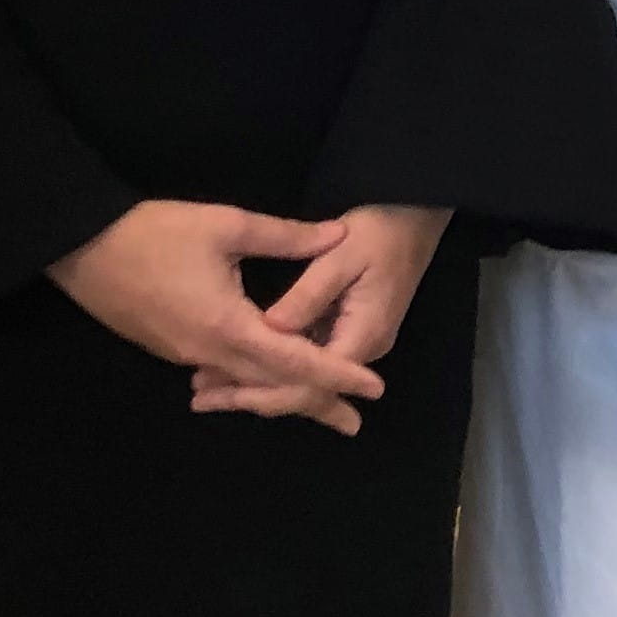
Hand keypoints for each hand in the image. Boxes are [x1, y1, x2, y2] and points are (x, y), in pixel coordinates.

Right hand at [47, 200, 385, 411]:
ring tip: (316, 408)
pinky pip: (223, 375)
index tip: (372, 390)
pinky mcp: (170, 348)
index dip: (337, 375)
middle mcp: (210, 353)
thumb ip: (286, 237)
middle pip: (273, 387)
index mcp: (230, 327)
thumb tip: (338, 236)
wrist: (80, 247)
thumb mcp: (226, 226)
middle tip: (354, 422)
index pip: (296, 361)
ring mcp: (186, 355)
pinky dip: (252, 382)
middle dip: (316, 403)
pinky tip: (263, 381)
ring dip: (282, 396)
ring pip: (246, 385)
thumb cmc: (153, 233)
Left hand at [191, 206, 450, 431]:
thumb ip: (307, 294)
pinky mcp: (346, 332)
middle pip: (305, 389)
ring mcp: (354, 343)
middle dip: (253, 395)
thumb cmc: (379, 232)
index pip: (311, 381)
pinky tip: (238, 366)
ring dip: (259, 384)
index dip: (265, 390)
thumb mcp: (342, 255)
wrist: (414, 218)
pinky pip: (307, 360)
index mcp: (362, 334)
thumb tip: (269, 327)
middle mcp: (361, 350)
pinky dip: (273, 367)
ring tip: (208, 388)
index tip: (223, 391)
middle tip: (201, 398)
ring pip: (304, 379)